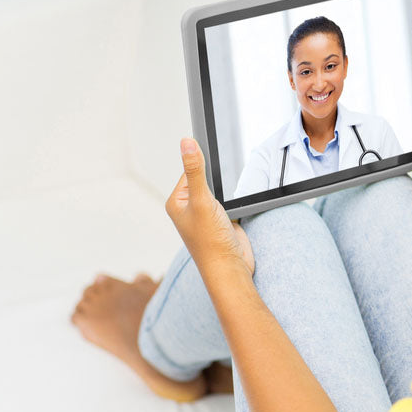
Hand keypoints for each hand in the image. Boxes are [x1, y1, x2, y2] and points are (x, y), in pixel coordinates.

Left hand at [166, 138, 254, 276]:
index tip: (212, 177)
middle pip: (206, 180)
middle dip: (218, 183)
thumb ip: (196, 170)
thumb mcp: (202, 201)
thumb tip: (186, 142)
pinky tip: (234, 212)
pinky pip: (229, 203)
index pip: (189, 171)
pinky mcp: (222, 221)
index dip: (203, 169)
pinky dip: (235, 204)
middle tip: (220, 199)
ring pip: (219, 192)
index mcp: (176, 202)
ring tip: (225, 209)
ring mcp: (206, 215)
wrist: (230, 268)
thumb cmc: (210, 242)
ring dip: (227, 195)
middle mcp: (189, 208)